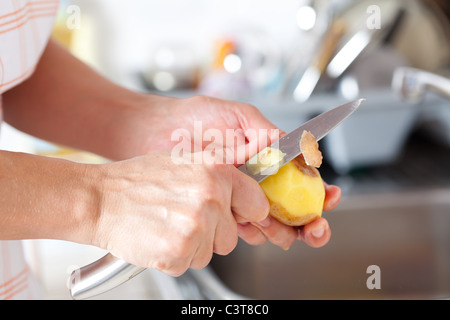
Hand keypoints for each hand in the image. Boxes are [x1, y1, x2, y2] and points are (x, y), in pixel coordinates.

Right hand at [90, 152, 269, 275]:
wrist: (100, 199)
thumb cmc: (138, 181)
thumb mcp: (184, 162)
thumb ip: (219, 176)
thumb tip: (245, 195)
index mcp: (217, 171)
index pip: (257, 203)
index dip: (246, 213)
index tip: (239, 217)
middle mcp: (211, 197)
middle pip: (232, 236)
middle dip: (212, 233)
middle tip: (183, 218)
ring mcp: (196, 226)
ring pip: (211, 252)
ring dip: (192, 246)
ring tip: (167, 225)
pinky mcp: (179, 251)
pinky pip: (189, 263)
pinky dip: (174, 257)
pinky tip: (158, 237)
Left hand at [121, 95, 340, 249]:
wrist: (154, 133)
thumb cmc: (192, 119)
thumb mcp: (236, 115)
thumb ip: (267, 131)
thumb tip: (296, 147)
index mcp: (266, 157)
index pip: (301, 178)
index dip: (319, 191)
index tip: (328, 197)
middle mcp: (256, 180)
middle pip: (292, 207)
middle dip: (309, 222)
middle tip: (314, 226)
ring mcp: (238, 196)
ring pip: (271, 222)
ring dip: (284, 230)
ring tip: (283, 227)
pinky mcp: (219, 209)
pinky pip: (243, 227)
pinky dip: (254, 231)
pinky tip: (256, 228)